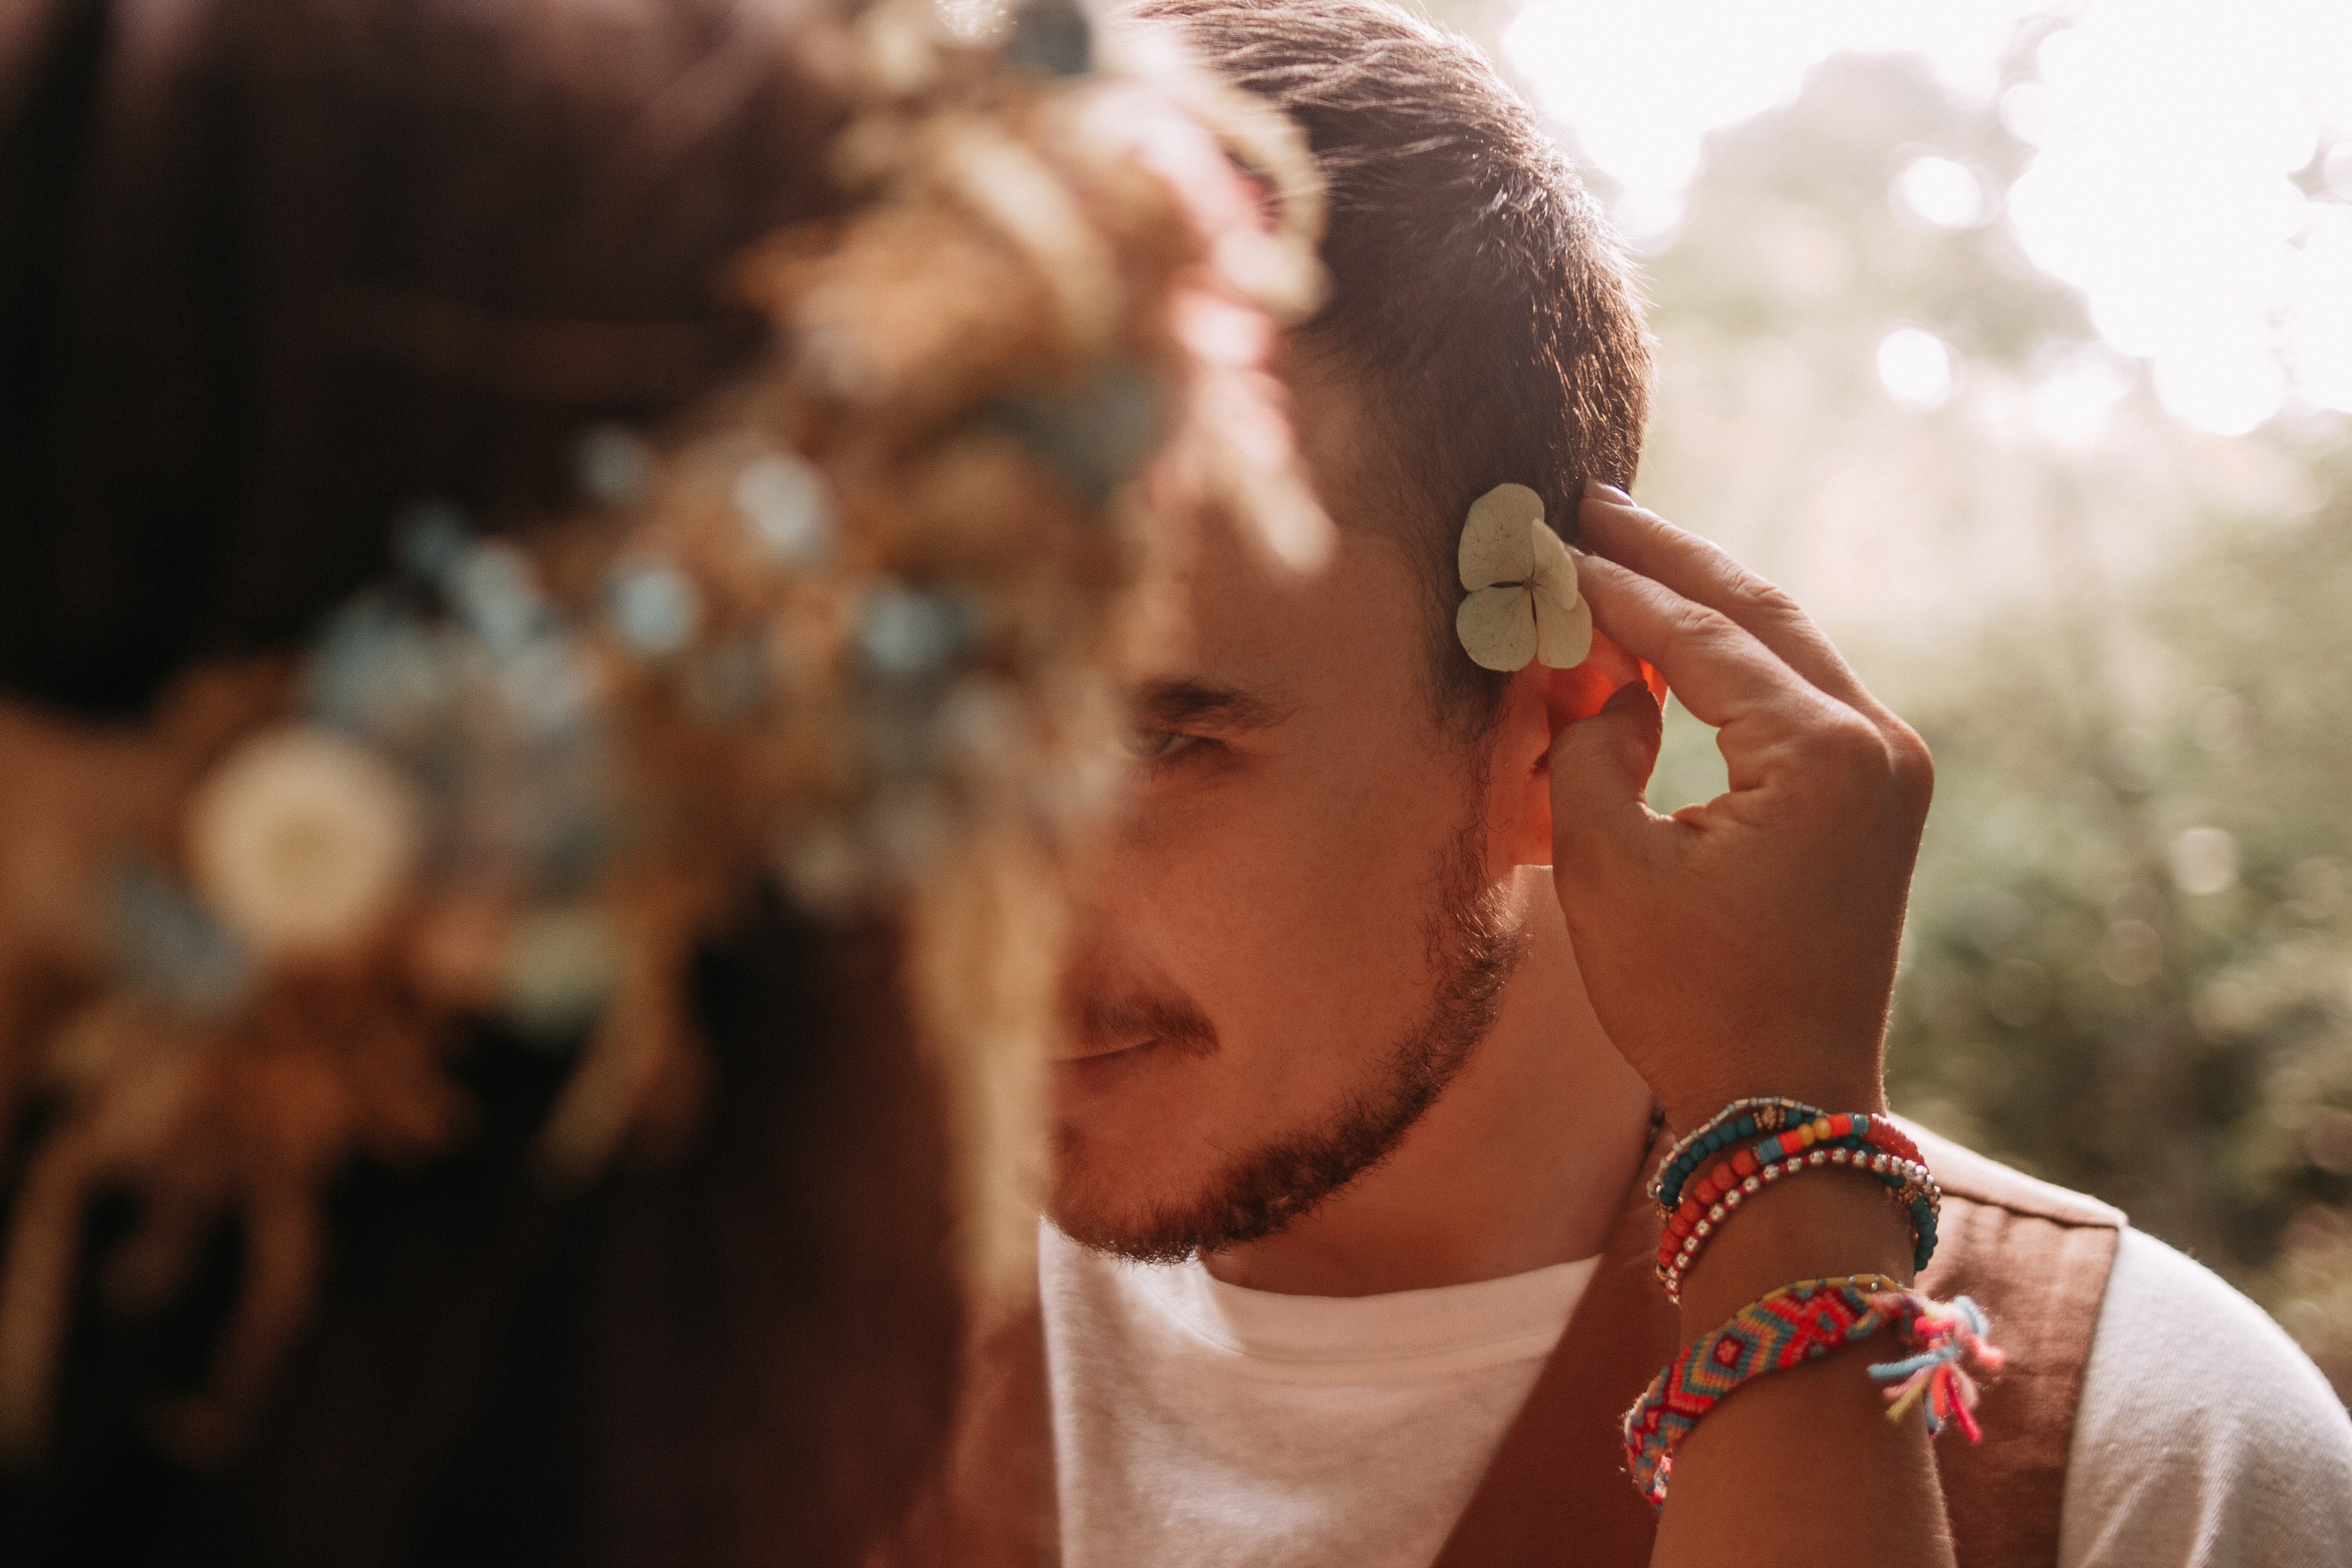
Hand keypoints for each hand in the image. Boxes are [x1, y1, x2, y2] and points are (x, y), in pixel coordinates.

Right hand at [1546, 484, 1933, 1132]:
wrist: (1786, 1107)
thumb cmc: (1690, 1000)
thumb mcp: (1608, 867)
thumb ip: (1592, 748)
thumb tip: (1609, 686)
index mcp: (1822, 751)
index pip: (1699, 634)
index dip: (1612, 587)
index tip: (1546, 542)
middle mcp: (1878, 741)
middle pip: (1758, 612)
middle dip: (1670, 558)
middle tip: (1590, 505)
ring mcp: (1891, 769)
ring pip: (1783, 645)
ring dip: (1702, 603)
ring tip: (1620, 554)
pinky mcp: (1879, 800)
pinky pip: (1797, 696)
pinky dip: (1731, 662)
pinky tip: (1671, 642)